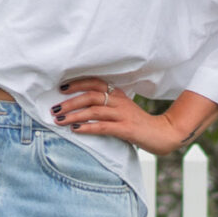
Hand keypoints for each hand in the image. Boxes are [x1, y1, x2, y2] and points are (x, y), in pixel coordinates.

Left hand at [51, 79, 217, 156]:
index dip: (77, 83)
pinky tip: (75, 130)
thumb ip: (105, 105)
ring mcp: (123, 115)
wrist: (163, 133)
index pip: (95, 82)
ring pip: (94, 111)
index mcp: (117, 94)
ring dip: (74, 115)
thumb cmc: (138, 123)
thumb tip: (80, 106)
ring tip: (58, 120)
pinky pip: (103, 127)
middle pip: (91, 96)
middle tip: (54, 108)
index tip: (61, 88)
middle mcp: (119, 102)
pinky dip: (87, 128)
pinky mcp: (126, 130)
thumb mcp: (122, 109)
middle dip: (70, 102)